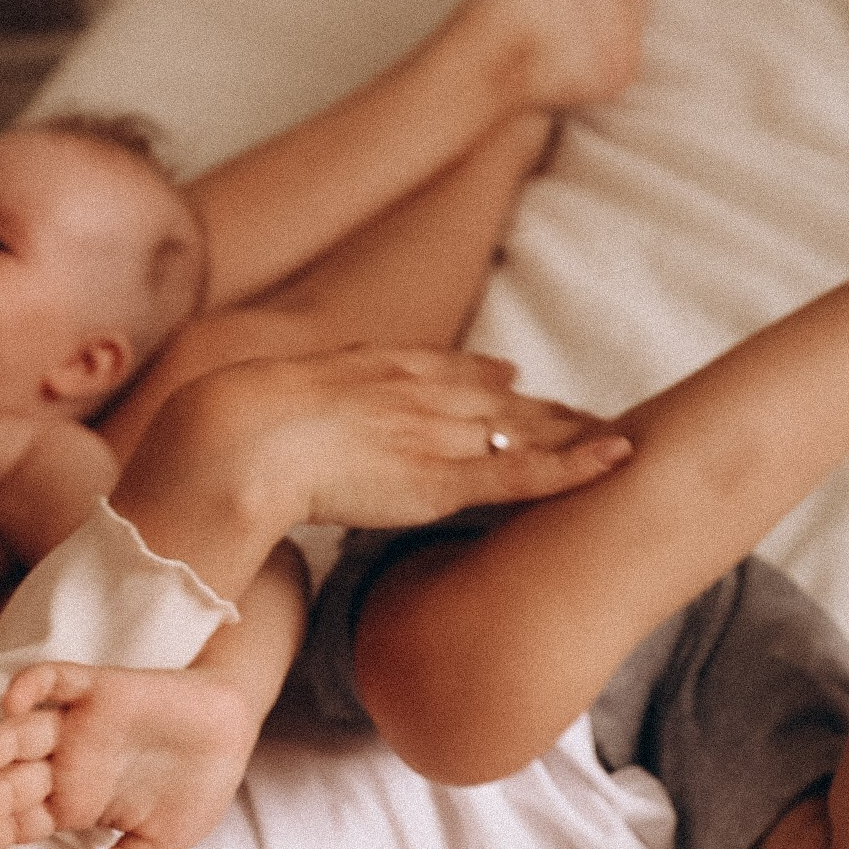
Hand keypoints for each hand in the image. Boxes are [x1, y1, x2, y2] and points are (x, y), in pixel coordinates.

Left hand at [0, 659, 260, 848]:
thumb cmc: (192, 787)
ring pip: (20, 735)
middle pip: (9, 784)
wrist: (233, 731)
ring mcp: (78, 725)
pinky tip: (12, 703)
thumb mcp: (157, 847)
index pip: (17, 822)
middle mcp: (65, 763)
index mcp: (73, 802)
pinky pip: (56, 680)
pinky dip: (33, 686)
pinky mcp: (99, 688)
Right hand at [112, 346, 630, 599]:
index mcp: (370, 370)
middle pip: (494, 399)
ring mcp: (437, 432)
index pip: (443, 373)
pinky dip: (576, 464)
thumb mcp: (261, 408)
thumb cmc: (229, 431)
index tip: (511, 383)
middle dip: (541, 408)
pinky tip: (618, 458)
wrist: (236, 441)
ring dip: (570, 433)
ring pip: (521, 430)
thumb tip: (269, 431)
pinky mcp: (447, 477)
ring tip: (615, 438)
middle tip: (586, 414)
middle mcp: (417, 392)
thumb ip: (287, 414)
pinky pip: (525, 472)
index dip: (481, 380)